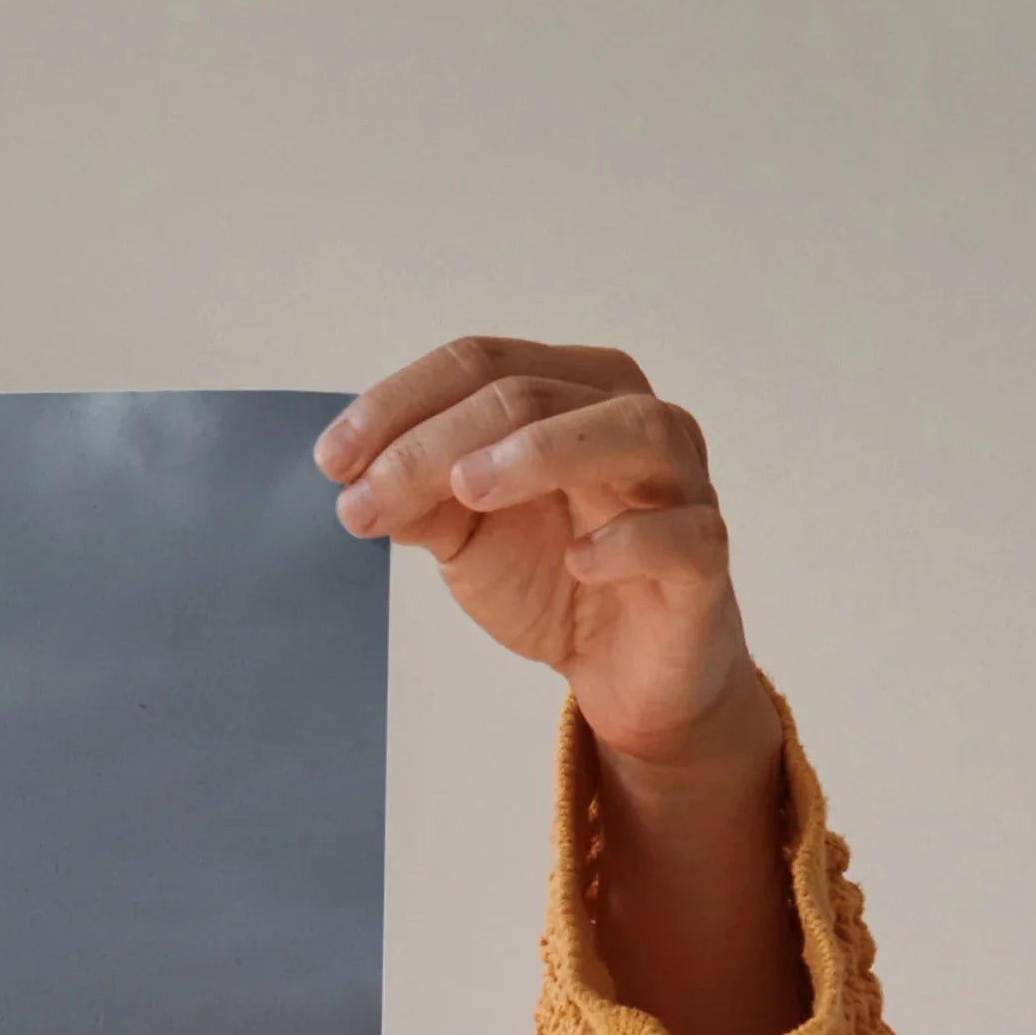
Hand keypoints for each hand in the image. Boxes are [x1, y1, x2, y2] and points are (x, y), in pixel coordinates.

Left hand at [321, 337, 803, 1034]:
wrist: (623, 670)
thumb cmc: (553, 576)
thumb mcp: (466, 535)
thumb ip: (419, 498)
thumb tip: (357, 479)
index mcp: (571, 392)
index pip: (482, 364)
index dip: (400, 404)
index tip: (331, 461)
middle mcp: (631, 418)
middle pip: (533, 393)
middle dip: (437, 442)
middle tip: (369, 495)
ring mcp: (679, 483)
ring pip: (629, 431)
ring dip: (542, 452)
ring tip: (467, 489)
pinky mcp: (704, 558)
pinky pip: (683, 533)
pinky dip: (631, 539)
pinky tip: (579, 559)